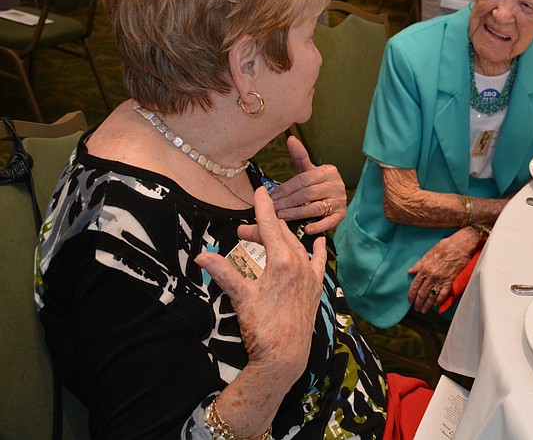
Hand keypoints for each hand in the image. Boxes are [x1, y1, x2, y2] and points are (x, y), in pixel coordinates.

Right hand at [195, 188, 325, 373]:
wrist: (285, 356)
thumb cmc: (262, 327)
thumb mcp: (240, 297)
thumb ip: (223, 272)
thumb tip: (201, 256)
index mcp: (281, 262)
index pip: (270, 226)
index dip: (263, 207)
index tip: (261, 190)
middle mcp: (300, 264)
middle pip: (280, 236)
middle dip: (262, 229)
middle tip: (241, 234)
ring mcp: (310, 276)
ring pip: (296, 247)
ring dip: (281, 240)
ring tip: (265, 240)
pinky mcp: (316, 289)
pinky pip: (318, 262)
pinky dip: (317, 250)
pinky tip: (317, 242)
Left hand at [270, 136, 346, 233]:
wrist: (334, 196)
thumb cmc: (317, 183)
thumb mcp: (308, 170)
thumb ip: (299, 156)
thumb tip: (291, 139)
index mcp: (328, 171)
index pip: (303, 180)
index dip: (285, 189)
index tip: (271, 197)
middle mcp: (337, 185)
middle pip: (308, 194)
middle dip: (288, 202)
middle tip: (273, 209)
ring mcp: (340, 200)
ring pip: (316, 208)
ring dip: (297, 213)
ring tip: (282, 217)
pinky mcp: (342, 214)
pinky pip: (329, 221)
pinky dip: (318, 226)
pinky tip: (306, 229)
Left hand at [407, 227, 479, 313]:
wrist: (461, 245)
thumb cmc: (446, 246)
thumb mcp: (429, 252)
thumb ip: (419, 264)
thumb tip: (410, 271)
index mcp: (424, 268)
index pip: (415, 285)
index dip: (411, 295)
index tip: (410, 300)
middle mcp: (431, 275)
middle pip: (422, 293)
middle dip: (418, 303)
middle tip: (416, 308)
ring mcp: (441, 279)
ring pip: (432, 296)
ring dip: (427, 305)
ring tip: (424, 310)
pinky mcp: (451, 281)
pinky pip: (443, 294)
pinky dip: (439, 301)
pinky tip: (436, 305)